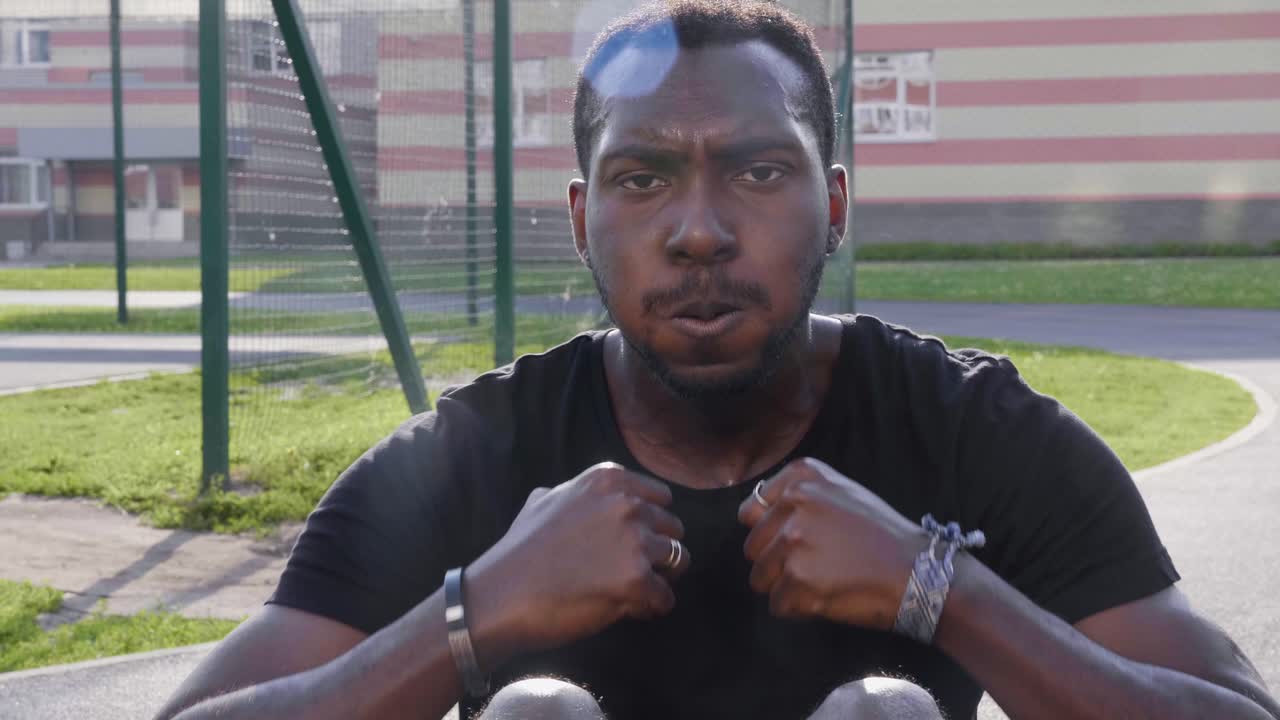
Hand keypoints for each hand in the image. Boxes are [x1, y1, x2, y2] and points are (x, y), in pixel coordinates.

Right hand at [466, 462, 690, 664]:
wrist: (502, 595)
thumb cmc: (520, 551)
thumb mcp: (543, 500)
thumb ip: (575, 492)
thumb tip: (583, 495)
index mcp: (608, 480)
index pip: (661, 498)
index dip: (650, 524)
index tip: (633, 543)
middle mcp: (626, 504)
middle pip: (673, 528)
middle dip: (658, 552)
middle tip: (633, 571)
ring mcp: (634, 541)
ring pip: (679, 560)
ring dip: (661, 579)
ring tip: (635, 592)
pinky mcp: (637, 580)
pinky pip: (666, 598)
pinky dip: (653, 607)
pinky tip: (630, 610)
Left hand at [737, 457, 922, 628]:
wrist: (920, 572)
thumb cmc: (882, 535)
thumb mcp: (841, 492)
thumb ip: (796, 496)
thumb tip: (751, 514)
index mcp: (801, 477)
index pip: (750, 511)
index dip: (770, 533)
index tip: (796, 542)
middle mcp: (793, 504)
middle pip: (752, 548)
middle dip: (776, 564)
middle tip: (816, 567)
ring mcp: (794, 543)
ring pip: (760, 578)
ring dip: (786, 588)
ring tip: (824, 581)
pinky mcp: (798, 581)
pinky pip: (777, 605)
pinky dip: (798, 609)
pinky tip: (828, 597)